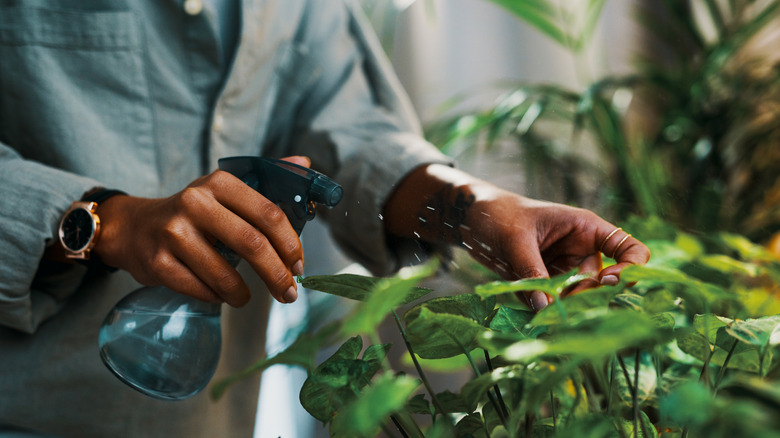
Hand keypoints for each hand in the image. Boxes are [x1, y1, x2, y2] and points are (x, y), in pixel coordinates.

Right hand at [93, 156, 310, 305]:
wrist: (133, 228)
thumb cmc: (193, 213)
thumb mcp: (225, 190)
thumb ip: (267, 180)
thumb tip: (305, 164)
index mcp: (219, 183)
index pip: (269, 214)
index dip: (290, 244)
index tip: (299, 266)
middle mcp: (195, 202)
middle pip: (252, 244)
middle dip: (277, 274)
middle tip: (289, 293)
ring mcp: (173, 233)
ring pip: (225, 274)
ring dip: (243, 293)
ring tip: (246, 298)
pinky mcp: (158, 262)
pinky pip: (200, 289)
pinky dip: (216, 297)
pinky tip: (218, 294)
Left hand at [384, 164, 649, 310]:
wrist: (470, 218)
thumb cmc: (497, 214)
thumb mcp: (515, 239)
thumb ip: (531, 271)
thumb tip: (546, 307)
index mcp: (586, 229)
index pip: (630, 249)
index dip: (630, 269)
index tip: (609, 283)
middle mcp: (581, 252)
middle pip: (602, 285)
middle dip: (582, 297)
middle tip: (557, 303)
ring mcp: (564, 271)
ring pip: (575, 299)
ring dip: (558, 306)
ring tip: (533, 301)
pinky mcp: (545, 285)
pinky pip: (550, 304)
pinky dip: (539, 307)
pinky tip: (520, 297)